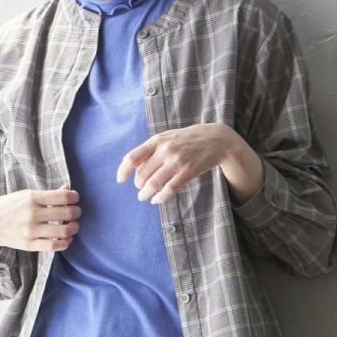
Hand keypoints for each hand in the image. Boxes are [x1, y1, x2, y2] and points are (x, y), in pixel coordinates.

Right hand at [0, 181, 80, 254]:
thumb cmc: (10, 206)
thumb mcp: (26, 195)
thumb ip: (48, 194)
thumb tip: (68, 189)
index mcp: (32, 198)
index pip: (62, 196)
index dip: (74, 197)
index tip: (74, 198)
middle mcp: (32, 214)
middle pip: (67, 213)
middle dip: (76, 212)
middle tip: (76, 212)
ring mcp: (31, 231)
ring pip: (63, 231)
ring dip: (74, 228)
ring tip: (73, 226)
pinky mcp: (30, 244)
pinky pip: (53, 246)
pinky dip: (65, 243)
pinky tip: (67, 238)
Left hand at [116, 123, 263, 204]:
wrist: (216, 140)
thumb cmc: (188, 139)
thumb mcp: (167, 137)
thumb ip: (150, 148)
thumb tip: (128, 162)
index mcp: (157, 140)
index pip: (133, 157)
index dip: (123, 170)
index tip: (120, 180)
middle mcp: (165, 150)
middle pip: (142, 174)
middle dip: (138, 185)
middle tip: (139, 189)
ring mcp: (177, 161)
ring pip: (153, 183)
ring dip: (145, 193)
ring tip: (143, 197)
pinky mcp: (187, 172)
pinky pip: (169, 189)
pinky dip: (159, 197)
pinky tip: (156, 200)